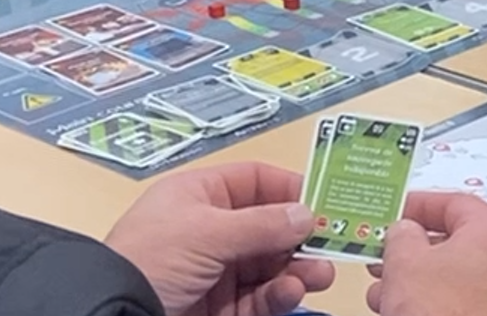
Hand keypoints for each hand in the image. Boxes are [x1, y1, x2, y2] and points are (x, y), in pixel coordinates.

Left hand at [104, 162, 334, 315]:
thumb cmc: (152, 260)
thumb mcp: (206, 233)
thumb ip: (262, 224)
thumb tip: (308, 214)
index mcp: (198, 198)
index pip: (254, 182)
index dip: (289, 189)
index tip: (325, 202)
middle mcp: (210, 231)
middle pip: (270, 226)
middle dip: (301, 236)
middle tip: (333, 244)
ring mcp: (216, 272)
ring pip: (271, 264)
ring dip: (298, 268)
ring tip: (319, 274)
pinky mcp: (221, 308)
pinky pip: (260, 297)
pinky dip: (280, 294)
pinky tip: (292, 292)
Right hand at [367, 192, 486, 315]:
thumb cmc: (442, 313)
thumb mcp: (406, 263)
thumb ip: (402, 235)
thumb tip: (405, 230)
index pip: (457, 203)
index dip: (421, 204)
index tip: (395, 212)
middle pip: (458, 242)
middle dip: (414, 250)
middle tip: (384, 254)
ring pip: (459, 277)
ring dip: (418, 280)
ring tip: (383, 291)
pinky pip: (466, 303)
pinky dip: (436, 302)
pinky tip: (404, 313)